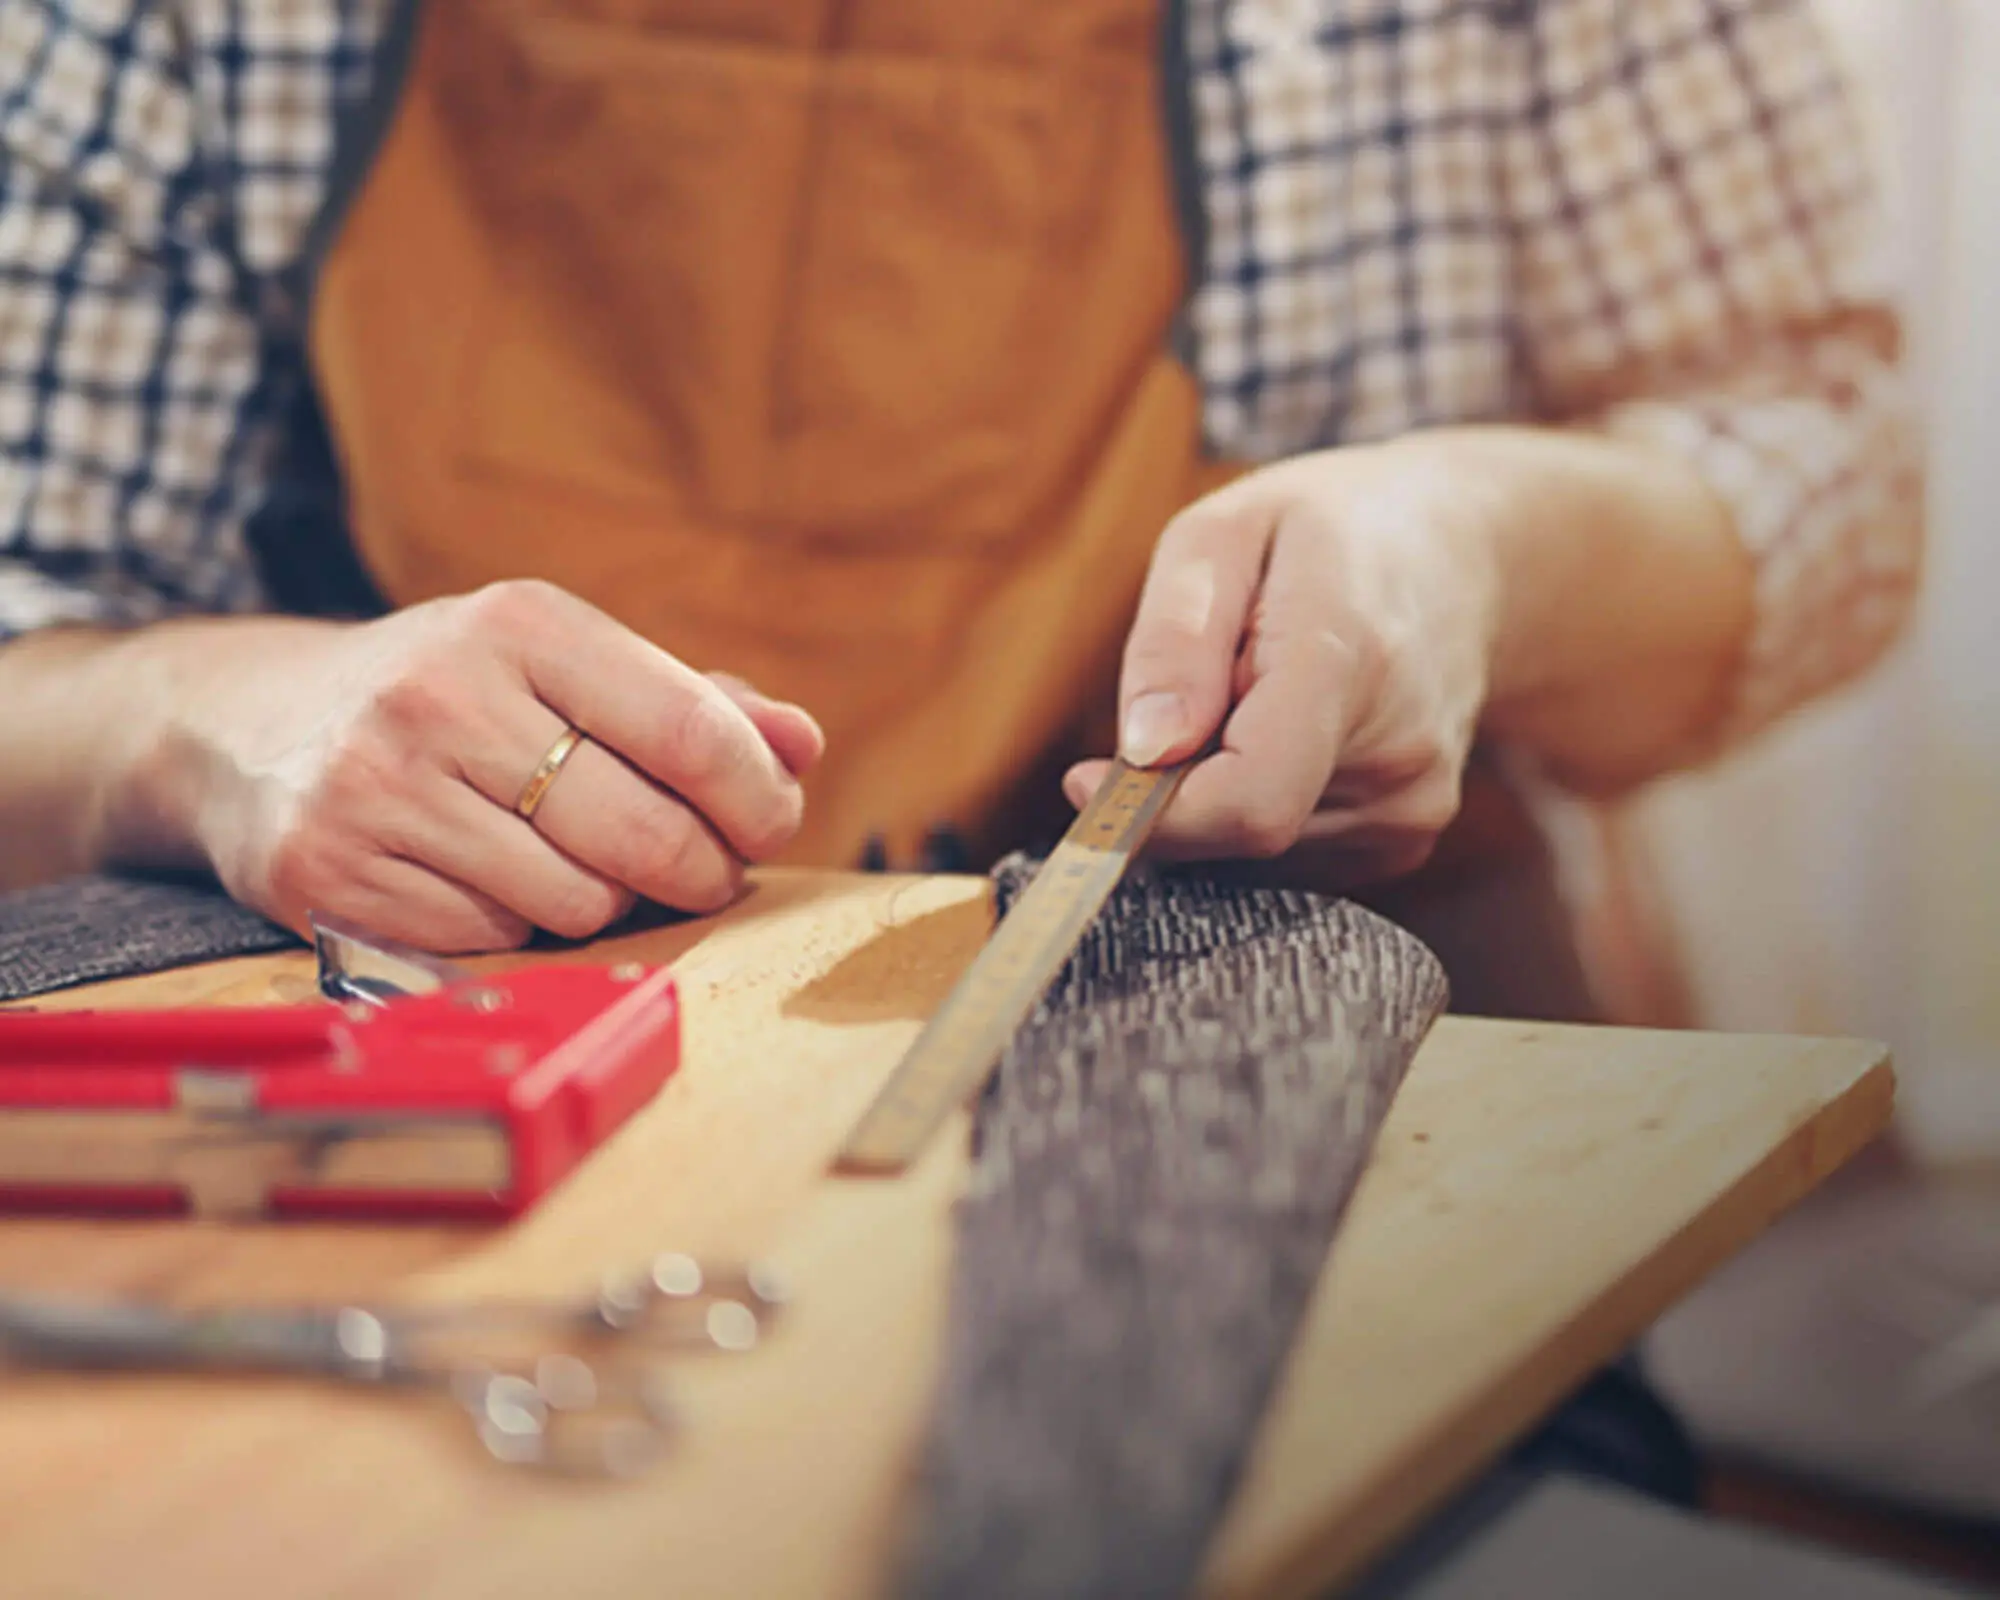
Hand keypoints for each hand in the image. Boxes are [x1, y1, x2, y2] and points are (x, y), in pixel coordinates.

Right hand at [128, 580, 822, 950]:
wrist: (248, 725)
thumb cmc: (452, 695)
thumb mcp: (560, 663)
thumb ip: (691, 702)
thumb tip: (801, 746)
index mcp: (518, 624)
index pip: (688, 728)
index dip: (756, 794)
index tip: (771, 820)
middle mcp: (441, 697)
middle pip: (645, 834)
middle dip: (701, 868)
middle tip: (705, 869)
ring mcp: (378, 790)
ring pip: (577, 902)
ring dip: (604, 900)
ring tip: (575, 862)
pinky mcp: (328, 876)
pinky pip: (493, 941)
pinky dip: (515, 928)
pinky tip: (487, 882)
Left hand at [1065, 443, 1501, 884]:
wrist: (1464, 559)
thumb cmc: (1328, 533)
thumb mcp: (1224, 532)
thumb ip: (1175, 642)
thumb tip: (1141, 752)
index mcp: (1349, 664)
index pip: (1248, 803)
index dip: (1152, 816)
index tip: (1085, 780)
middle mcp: (1398, 758)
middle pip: (1233, 831)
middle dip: (1178, 781)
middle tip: (1202, 691)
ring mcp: (1410, 811)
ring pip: (1249, 853)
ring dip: (1216, 790)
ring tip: (1257, 698)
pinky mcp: (1404, 842)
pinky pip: (1282, 857)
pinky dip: (1253, 804)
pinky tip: (1285, 734)